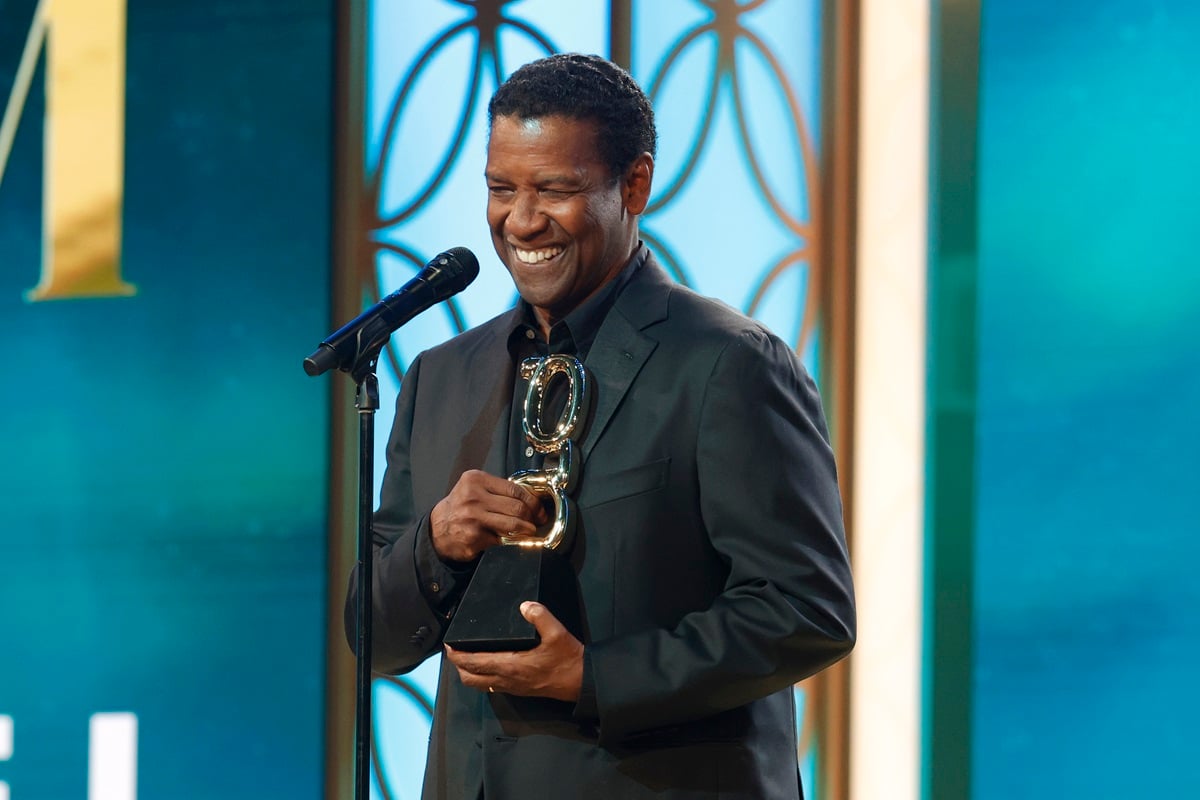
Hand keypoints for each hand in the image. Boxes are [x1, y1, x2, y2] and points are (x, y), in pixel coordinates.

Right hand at [429, 470, 547, 561]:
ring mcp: (473, 518)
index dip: (532, 501)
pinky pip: (501, 540)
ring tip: (529, 530)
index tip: (539, 508)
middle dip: (533, 516)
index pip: (514, 489)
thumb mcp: (474, 488)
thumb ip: (498, 490)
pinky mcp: (473, 537)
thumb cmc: (461, 507)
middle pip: (517, 507)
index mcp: (475, 480)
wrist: (438, 528)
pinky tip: (509, 539)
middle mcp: (473, 497)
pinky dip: (509, 541)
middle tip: (537, 521)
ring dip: (526, 529)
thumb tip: (531, 499)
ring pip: (513, 524)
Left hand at [444, 602, 583, 702]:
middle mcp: (507, 679)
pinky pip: (491, 686)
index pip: (474, 663)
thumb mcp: (557, 633)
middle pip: (470, 679)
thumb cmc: (568, 659)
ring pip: (479, 685)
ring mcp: (512, 687)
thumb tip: (525, 605)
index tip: (448, 646)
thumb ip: (540, 616)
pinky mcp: (518, 690)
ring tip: (466, 658)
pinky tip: (486, 667)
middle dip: (458, 666)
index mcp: (511, 665)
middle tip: (453, 651)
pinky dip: (482, 678)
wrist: (581, 682)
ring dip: (468, 673)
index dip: (457, 656)